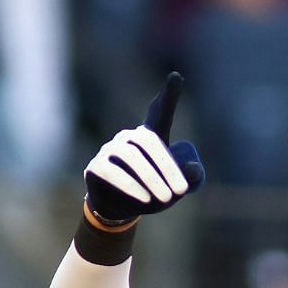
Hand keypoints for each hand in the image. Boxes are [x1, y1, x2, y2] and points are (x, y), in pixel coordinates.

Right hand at [83, 72, 206, 225]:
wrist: (121, 211)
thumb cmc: (153, 192)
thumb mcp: (176, 188)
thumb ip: (191, 177)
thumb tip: (192, 168)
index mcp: (151, 136)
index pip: (160, 111)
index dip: (168, 95)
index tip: (175, 77)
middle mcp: (129, 138)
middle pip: (148, 141)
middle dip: (167, 166)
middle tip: (181, 190)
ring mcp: (110, 150)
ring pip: (130, 156)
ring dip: (150, 178)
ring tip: (165, 198)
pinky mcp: (96, 167)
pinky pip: (111, 171)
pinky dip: (129, 185)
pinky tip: (143, 199)